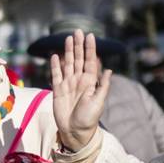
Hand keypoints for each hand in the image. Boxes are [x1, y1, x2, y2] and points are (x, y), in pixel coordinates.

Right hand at [49, 30, 111, 151]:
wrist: (75, 131)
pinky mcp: (57, 90)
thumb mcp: (99, 102)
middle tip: (77, 31)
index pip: (90, 61)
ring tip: (68, 39)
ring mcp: (68, 84)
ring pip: (67, 64)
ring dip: (67, 52)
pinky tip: (55, 56)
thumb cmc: (89, 118)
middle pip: (78, 59)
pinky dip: (55, 66)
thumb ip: (103, 86)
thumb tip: (108, 69)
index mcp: (90, 82)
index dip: (90, 49)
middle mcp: (79, 80)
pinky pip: (56, 75)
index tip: (90, 36)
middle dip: (78, 46)